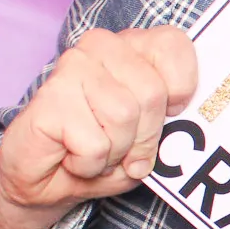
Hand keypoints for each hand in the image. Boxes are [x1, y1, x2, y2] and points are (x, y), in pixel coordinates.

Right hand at [0, 27, 200, 228]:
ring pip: (124, 116)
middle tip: (123, 148)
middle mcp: (102, 46)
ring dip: (115, 152)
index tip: (170, 114)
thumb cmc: (102, 154)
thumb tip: (185, 117)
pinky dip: (90, 164)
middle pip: (153, 92)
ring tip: (95, 151)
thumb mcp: (152, 139)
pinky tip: (72, 156)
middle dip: (145, 137)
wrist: (44, 183)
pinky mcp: (51, 96)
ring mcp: (73, 65)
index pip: (174, 44)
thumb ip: (174, 123)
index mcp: (132, 46)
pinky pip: (95, 143)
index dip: (180, 88)